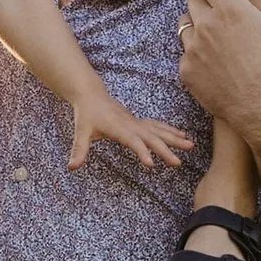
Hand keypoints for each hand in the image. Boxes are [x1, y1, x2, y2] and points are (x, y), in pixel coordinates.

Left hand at [63, 76, 191, 173]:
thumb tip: (71, 167)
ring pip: (158, 130)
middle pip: (151, 137)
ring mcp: (136, 122)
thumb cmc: (86, 114)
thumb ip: (78, 150)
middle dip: (166, 149)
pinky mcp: (138, 121)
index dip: (141, 151)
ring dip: (174, 138)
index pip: (132, 141)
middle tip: (178, 162)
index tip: (151, 164)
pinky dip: (170, 131)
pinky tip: (181, 136)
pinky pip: (157, 126)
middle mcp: (131, 124)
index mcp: (118, 128)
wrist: (92, 94)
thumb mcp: (80, 131)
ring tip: (190, 145)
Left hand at [178, 0, 260, 144]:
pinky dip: (197, 53)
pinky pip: (185, 53)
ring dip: (198, 25)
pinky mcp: (187, 71)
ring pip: (185, 25)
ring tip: (219, 35)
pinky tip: (216, 61)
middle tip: (221, 7)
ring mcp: (194, 49)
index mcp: (231, 9)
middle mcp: (207, 25)